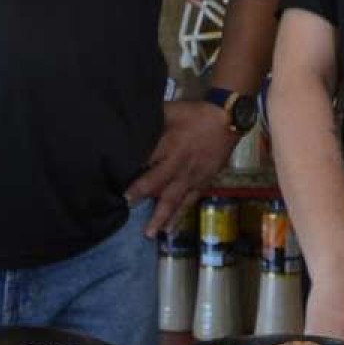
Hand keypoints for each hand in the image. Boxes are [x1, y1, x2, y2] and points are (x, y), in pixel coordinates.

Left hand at [124, 99, 236, 235]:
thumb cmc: (195, 114)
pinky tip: (169, 229)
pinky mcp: (202, 183)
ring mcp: (191, 176)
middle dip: (141, 194)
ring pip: (173, 199)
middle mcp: (178, 164)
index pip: (146, 160)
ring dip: (160, 216)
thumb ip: (151, 120)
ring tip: (149, 233)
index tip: (115, 181)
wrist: (227, 120)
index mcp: (169, 145)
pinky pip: (189, 202)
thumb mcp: (170, 111)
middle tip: (126, 207)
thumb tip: (129, 122)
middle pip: (157, 183)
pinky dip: (179, 216)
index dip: (131, 171)